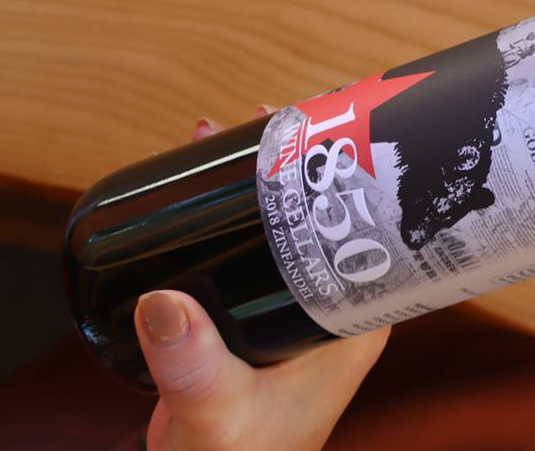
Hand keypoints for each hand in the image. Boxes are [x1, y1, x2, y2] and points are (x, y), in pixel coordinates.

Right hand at [133, 113, 391, 450]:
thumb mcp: (217, 414)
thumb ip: (194, 368)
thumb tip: (162, 303)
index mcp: (352, 321)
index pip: (371, 225)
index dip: (352, 171)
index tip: (316, 125)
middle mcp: (330, 307)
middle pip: (325, 215)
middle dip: (294, 163)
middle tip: (255, 119)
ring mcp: (289, 313)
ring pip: (281, 229)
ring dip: (253, 186)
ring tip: (216, 139)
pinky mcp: (250, 324)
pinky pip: (243, 256)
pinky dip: (222, 221)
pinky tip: (191, 196)